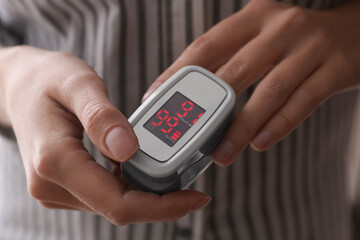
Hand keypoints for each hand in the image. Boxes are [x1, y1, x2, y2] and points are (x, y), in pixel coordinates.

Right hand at [0, 46, 209, 224]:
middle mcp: (52, 184)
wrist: (20, 87)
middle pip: (119, 208)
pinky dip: (131, 187)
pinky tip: (147, 170)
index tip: (196, 198)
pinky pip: (105, 194)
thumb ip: (101, 116)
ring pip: (114, 204)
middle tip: (194, 187)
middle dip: (161, 202)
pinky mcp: (65, 186)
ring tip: (174, 175)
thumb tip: (128, 150)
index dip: (162, 206)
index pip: (117, 203)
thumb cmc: (47, 80)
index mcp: (55, 160)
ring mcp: (57, 189)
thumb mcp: (77, 84)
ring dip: (147, 195)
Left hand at [143, 0, 359, 165]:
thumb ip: (230, 59)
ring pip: (268, 92)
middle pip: (235, 72)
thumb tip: (192, 92)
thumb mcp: (261, 36)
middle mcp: (280, 28)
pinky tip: (259, 144)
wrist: (355, 30)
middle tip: (188, 139)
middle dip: (209, 111)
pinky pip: (302, 103)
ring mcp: (310, 48)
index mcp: (254, 18)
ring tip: (223, 154)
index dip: (177, 72)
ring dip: (241, 128)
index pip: (207, 46)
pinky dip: (278, 126)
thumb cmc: (296, 40)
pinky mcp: (335, 69)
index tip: (155, 97)